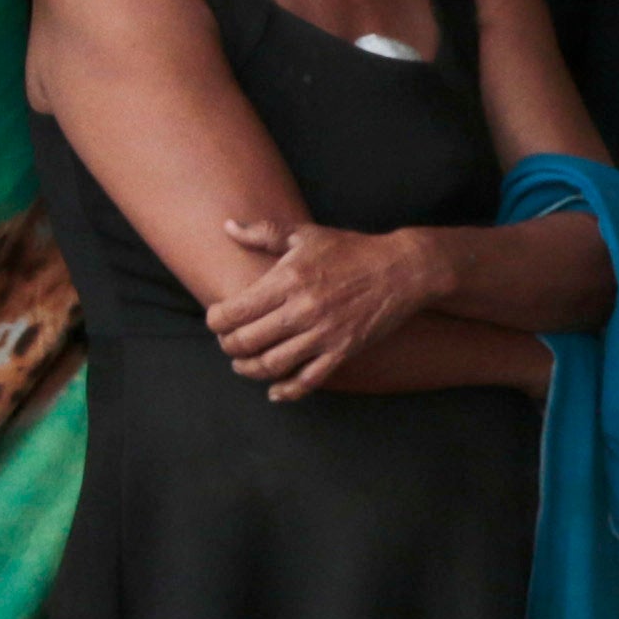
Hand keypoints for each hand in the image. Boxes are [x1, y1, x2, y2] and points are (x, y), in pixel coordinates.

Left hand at [205, 219, 439, 399]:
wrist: (402, 269)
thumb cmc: (350, 250)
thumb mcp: (305, 234)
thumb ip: (263, 232)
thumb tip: (227, 227)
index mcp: (287, 280)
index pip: (234, 311)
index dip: (216, 320)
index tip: (216, 319)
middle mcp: (302, 309)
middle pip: (247, 341)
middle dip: (228, 346)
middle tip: (227, 343)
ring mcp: (324, 333)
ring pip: (272, 364)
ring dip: (249, 369)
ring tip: (243, 364)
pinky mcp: (343, 351)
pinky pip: (308, 380)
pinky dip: (287, 391)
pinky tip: (275, 391)